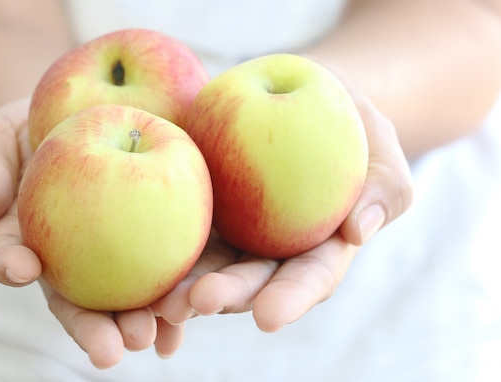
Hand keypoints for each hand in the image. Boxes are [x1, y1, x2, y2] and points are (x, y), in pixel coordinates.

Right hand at [0, 98, 180, 368]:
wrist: (83, 109)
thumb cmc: (30, 126)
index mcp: (26, 237)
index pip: (12, 255)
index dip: (11, 263)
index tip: (21, 267)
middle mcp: (70, 255)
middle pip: (78, 296)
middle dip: (93, 326)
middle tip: (109, 351)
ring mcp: (113, 249)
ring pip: (126, 292)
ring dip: (140, 319)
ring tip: (152, 338)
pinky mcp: (154, 234)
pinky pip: (166, 265)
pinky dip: (176, 291)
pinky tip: (189, 312)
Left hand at [152, 79, 414, 331]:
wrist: (300, 96)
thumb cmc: (349, 124)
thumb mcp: (381, 146)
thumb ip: (385, 187)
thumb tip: (358, 231)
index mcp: (318, 248)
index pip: (309, 277)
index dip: (290, 298)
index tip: (269, 316)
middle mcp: (271, 251)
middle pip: (250, 281)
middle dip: (227, 296)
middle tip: (201, 303)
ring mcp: (232, 232)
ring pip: (208, 266)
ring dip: (184, 287)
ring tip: (160, 299)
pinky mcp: (200, 208)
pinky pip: (177, 229)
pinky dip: (160, 250)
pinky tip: (139, 265)